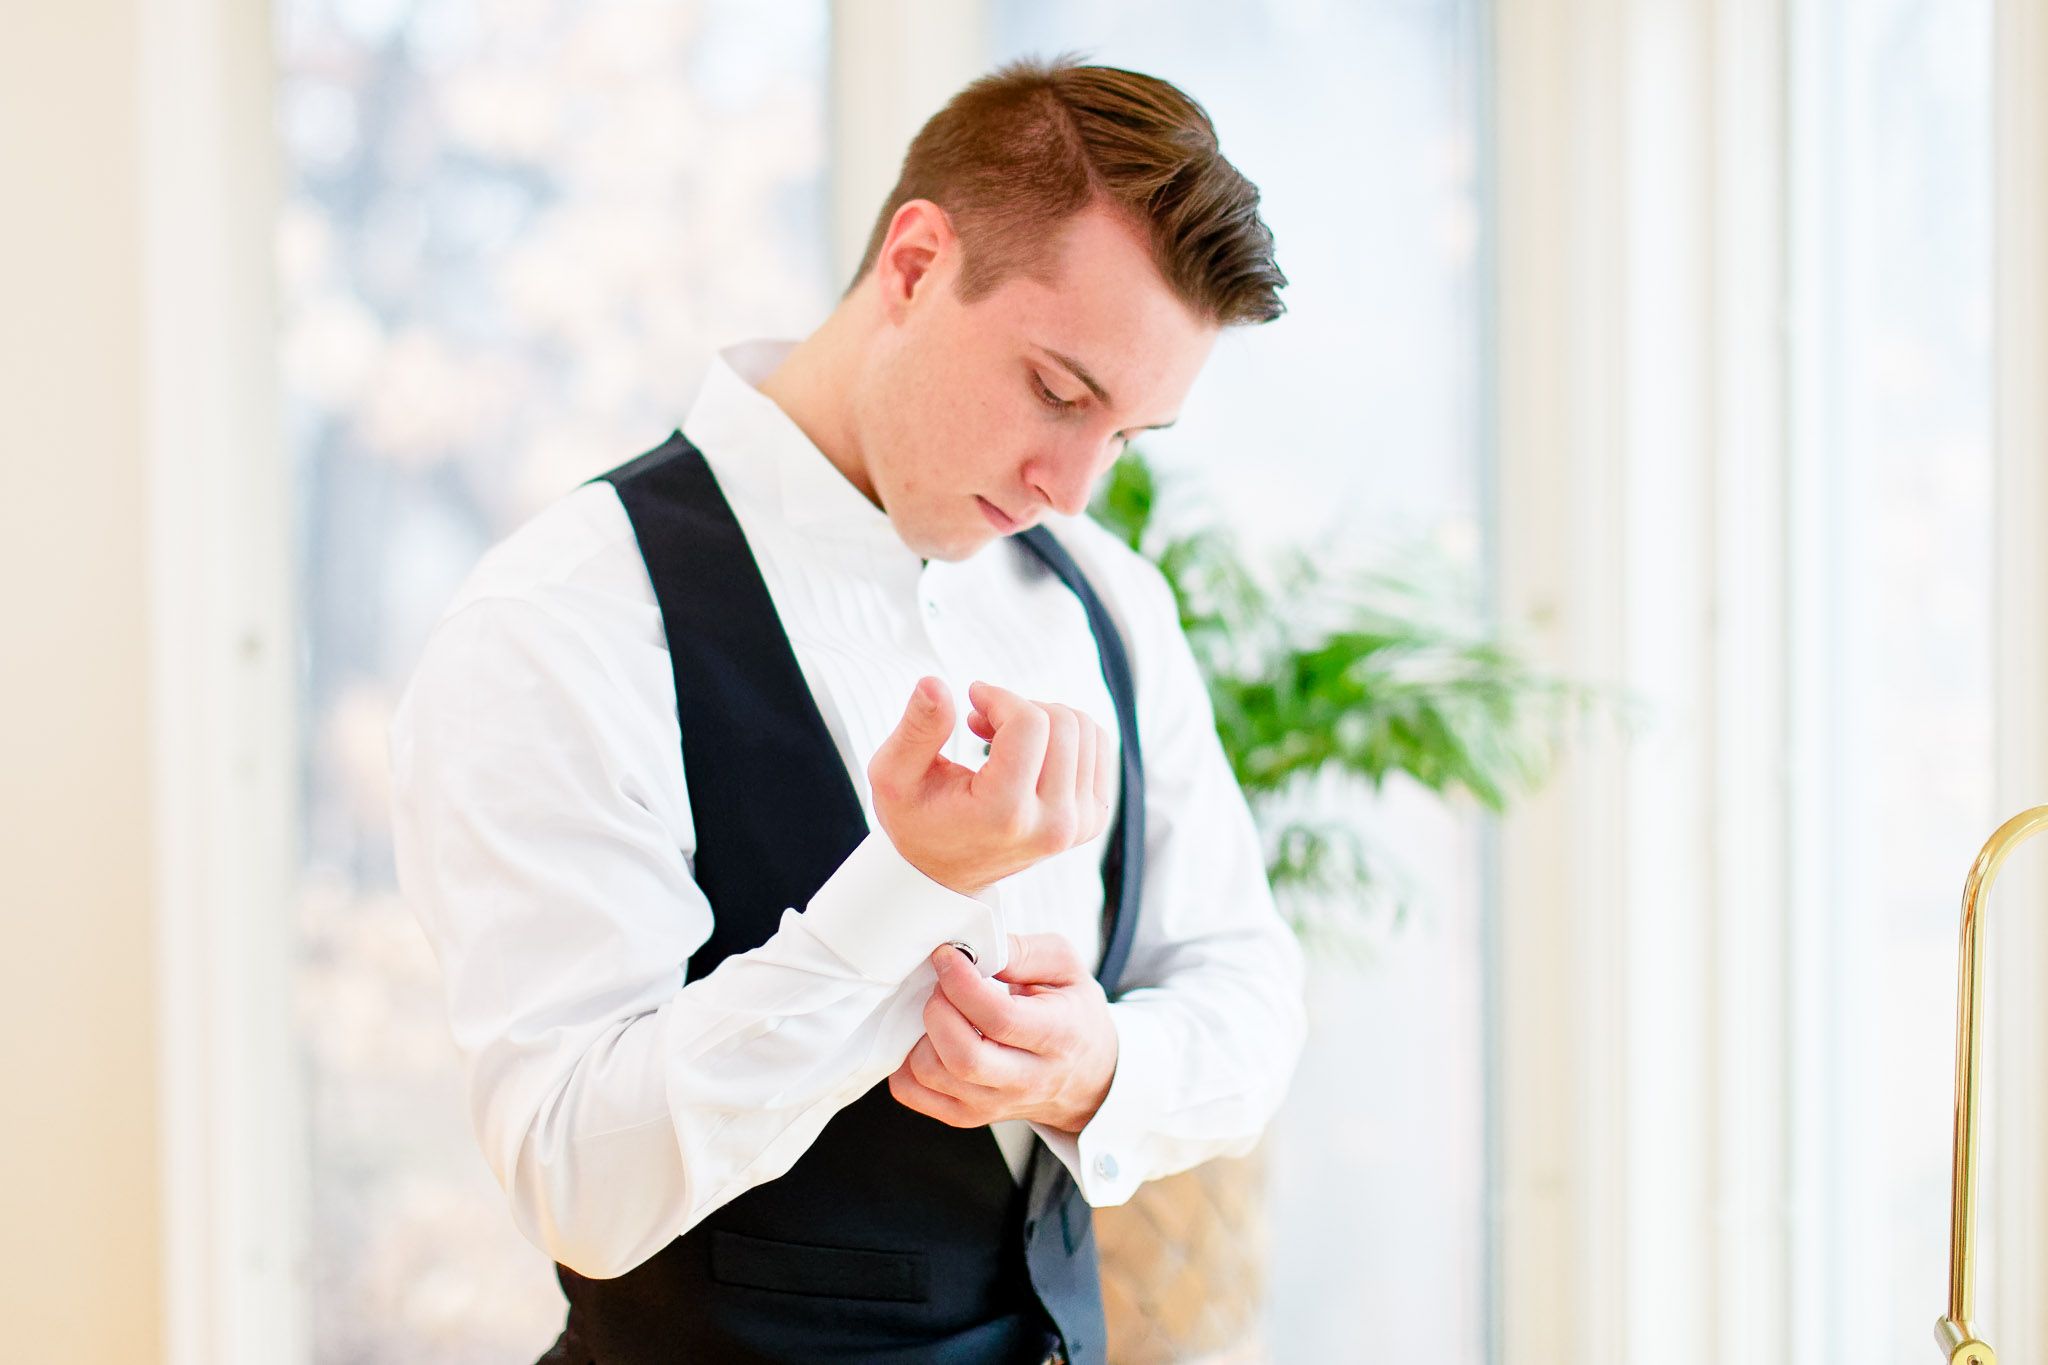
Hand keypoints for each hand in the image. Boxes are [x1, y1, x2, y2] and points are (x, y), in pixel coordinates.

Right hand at [868, 677, 1115, 896]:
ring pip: (1084, 728)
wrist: (945, 873)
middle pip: (1061, 722)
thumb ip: (917, 729)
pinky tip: (1029, 749)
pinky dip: (1063, 734)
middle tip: (983, 722)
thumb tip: (935, 684)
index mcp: (1005, 815)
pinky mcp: (1093, 818)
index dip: (999, 697)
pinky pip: (1097, 745)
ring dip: (1042, 718)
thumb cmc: (918, 821)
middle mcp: (1052, 824)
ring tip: (1003, 738)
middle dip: (1019, 707)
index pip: (1029, 724)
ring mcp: (1079, 824)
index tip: (974, 701)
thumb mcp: (894, 776)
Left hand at [888, 933, 1118, 1132]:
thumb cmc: (1074, 1017)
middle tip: (941, 984)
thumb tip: (975, 948)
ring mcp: (993, 1104)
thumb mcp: (1067, 969)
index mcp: (1058, 1037)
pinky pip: (914, 1093)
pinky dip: (905, 1062)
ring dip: (919, 1033)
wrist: (1088, 1077)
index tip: (948, 955)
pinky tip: (925, 1037)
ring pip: (932, 1075)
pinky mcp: (967, 1116)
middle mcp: (1026, 1080)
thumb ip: (1023, 951)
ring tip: (938, 1009)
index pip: (1000, 1019)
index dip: (962, 983)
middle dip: (937, 1010)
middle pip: (963, 1057)